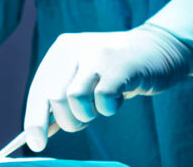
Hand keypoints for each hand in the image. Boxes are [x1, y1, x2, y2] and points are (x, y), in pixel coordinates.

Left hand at [23, 25, 192, 151]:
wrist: (158, 48)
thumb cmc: (117, 71)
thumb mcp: (84, 79)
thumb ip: (62, 101)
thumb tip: (38, 134)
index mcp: (61, 50)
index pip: (39, 90)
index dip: (34, 120)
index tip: (36, 144)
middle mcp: (74, 47)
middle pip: (53, 97)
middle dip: (68, 120)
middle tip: (85, 120)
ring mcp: (97, 54)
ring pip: (74, 98)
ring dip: (88, 115)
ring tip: (102, 106)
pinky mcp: (120, 65)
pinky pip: (103, 100)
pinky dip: (109, 108)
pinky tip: (118, 99)